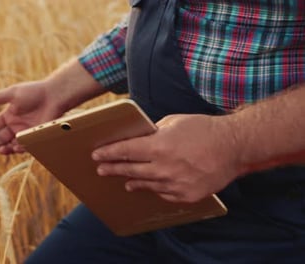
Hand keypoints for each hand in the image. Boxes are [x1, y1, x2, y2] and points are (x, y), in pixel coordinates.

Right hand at [0, 81, 64, 154]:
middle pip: (1, 137)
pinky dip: (19, 148)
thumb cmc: (34, 92)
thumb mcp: (13, 94)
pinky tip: (15, 147)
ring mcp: (26, 132)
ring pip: (12, 144)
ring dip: (5, 148)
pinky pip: (25, 145)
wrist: (53, 96)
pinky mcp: (35, 136)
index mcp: (9, 115)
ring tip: (1, 149)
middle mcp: (16, 125)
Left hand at [92, 114, 242, 202]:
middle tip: (101, 170)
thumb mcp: (174, 122)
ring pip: (146, 184)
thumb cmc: (204, 129)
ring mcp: (176, 183)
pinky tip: (148, 186)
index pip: (126, 151)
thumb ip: (154, 133)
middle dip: (113, 169)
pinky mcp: (187, 195)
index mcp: (160, 146)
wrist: (235, 146)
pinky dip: (155, 188)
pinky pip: (164, 193)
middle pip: (131, 169)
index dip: (109, 153)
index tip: (96, 155)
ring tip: (123, 180)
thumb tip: (140, 139)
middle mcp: (165, 167)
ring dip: (132, 180)